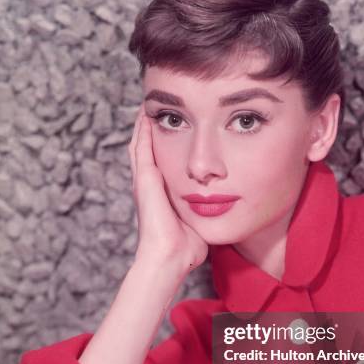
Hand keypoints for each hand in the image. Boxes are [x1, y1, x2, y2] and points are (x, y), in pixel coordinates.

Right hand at [127, 102, 208, 271]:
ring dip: (143, 125)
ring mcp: (143, 182)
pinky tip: (146, 114)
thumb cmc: (186, 249)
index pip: (160, 162)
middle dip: (150, 129)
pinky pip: (141, 147)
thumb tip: (224, 213)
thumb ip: (207, 215)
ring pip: (139, 145)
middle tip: (155, 109)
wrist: (170, 258)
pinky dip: (142, 130)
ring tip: (148, 105)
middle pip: (146, 149)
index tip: (173, 129)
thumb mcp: (199, 224)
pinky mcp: (144, 179)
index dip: (164, 145)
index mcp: (160, 195)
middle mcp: (148, 186)